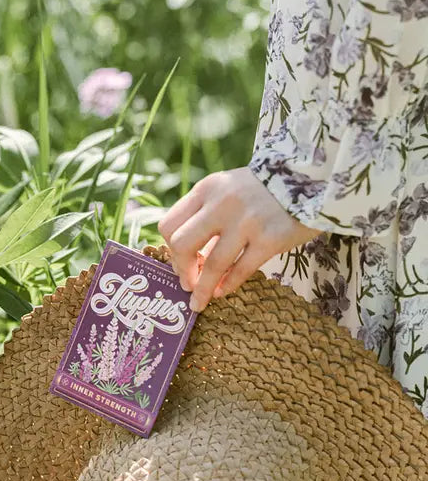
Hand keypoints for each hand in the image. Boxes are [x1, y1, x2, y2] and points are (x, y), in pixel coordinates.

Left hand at [158, 167, 321, 311]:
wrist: (311, 178)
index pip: (169, 225)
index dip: (169, 249)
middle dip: (181, 270)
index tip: (179, 263)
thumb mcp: (226, 191)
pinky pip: (241, 270)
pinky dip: (227, 286)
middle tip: (186, 284)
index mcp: (206, 189)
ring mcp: (247, 221)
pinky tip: (222, 292)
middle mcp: (222, 203)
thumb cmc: (262, 190)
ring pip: (212, 264)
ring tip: (199, 302)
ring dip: (202, 289)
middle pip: (182, 245)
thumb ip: (205, 216)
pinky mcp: (271, 238)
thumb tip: (185, 260)